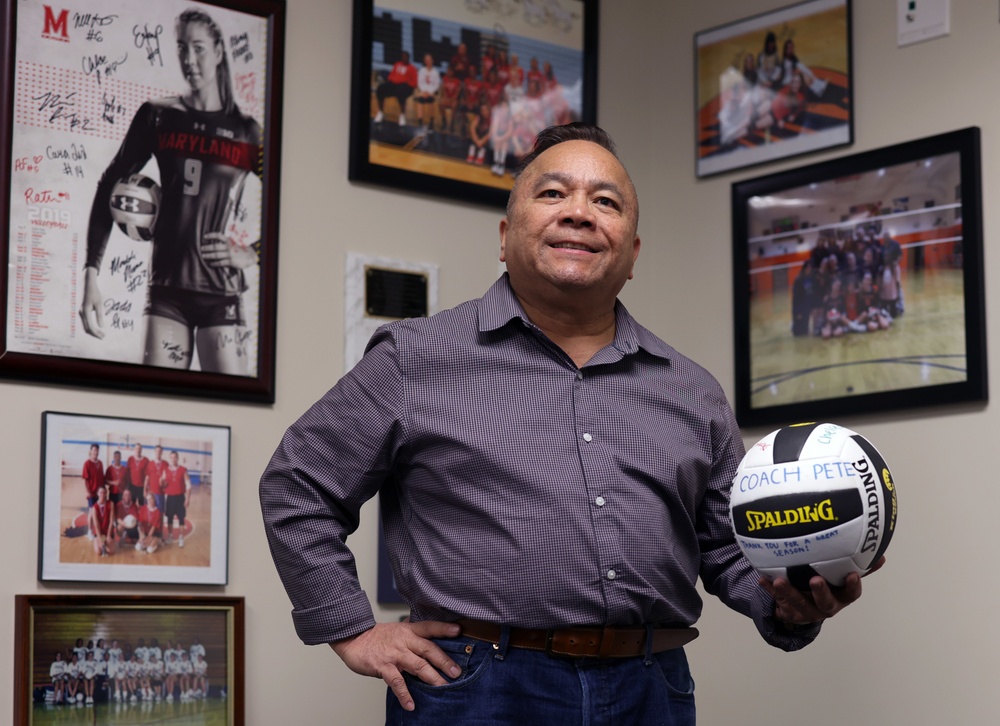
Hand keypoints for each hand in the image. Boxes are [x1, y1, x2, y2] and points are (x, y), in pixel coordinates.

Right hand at [78, 267, 104, 338]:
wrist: (89, 286)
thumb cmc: (95, 294)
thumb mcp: (99, 304)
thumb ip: (99, 315)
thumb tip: (101, 326)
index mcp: (86, 312)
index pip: (90, 326)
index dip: (96, 332)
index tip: (103, 336)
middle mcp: (81, 313)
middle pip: (87, 328)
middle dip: (95, 333)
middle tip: (103, 337)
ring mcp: (81, 312)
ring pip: (85, 325)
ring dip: (93, 330)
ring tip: (101, 334)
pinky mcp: (83, 311)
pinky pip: (86, 322)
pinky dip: (91, 326)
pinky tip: (97, 328)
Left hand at [200, 233, 256, 268]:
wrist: (252, 256)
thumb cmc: (243, 250)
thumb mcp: (236, 243)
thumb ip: (228, 242)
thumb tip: (219, 242)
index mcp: (230, 241)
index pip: (218, 236)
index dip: (211, 236)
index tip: (205, 236)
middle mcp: (229, 247)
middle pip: (214, 247)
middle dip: (206, 248)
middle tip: (201, 248)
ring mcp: (229, 254)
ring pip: (216, 255)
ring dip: (208, 255)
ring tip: (203, 256)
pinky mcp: (231, 261)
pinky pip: (220, 262)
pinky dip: (214, 263)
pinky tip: (211, 264)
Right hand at [330, 620, 462, 711]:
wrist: (353, 639)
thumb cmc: (376, 637)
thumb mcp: (397, 630)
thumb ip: (412, 633)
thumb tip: (430, 637)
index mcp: (409, 630)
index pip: (429, 627)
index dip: (443, 628)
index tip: (458, 631)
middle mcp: (404, 640)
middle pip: (428, 649)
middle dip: (444, 661)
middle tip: (457, 672)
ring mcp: (394, 654)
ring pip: (417, 665)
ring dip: (432, 678)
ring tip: (443, 688)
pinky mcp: (383, 666)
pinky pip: (397, 682)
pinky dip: (405, 694)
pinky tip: (411, 704)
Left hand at [762, 557, 884, 625]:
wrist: (802, 609)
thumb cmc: (826, 586)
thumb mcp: (840, 578)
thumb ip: (857, 565)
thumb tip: (880, 553)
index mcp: (840, 597)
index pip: (850, 594)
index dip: (852, 586)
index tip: (851, 574)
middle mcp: (825, 606)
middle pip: (826, 603)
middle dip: (821, 592)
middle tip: (815, 579)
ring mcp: (806, 611)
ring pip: (798, 603)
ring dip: (788, 592)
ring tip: (780, 580)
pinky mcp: (788, 611)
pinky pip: (777, 600)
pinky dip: (769, 589)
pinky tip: (763, 579)